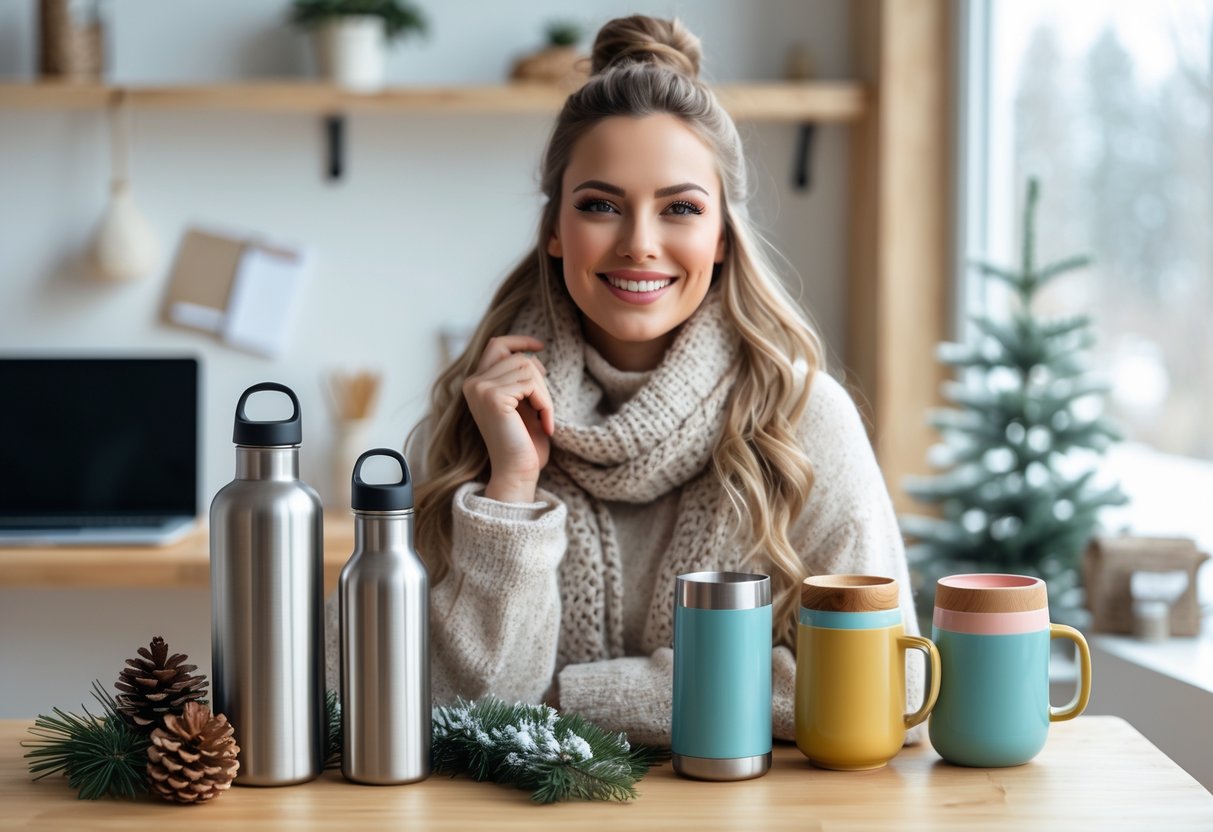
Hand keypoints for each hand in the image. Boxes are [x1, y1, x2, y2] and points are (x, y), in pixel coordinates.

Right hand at [462, 335, 554, 502]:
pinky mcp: (493, 397)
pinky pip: (531, 384)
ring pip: (527, 368)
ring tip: (545, 418)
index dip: (519, 341)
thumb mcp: (522, 404)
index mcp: (477, 384)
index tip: (540, 346)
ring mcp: (480, 388)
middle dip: (540, 380)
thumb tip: (530, 354)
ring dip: (544, 394)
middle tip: (545, 408)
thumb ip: (520, 378)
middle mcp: (473, 383)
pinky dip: (546, 403)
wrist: (517, 472)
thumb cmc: (523, 443)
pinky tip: (546, 424)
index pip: (497, 345)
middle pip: (519, 357)